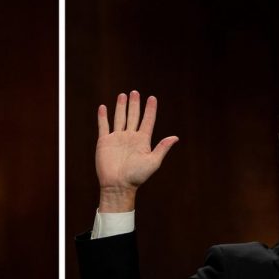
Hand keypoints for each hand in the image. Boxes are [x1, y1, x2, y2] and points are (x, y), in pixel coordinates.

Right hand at [95, 91, 177, 211]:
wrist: (117, 185)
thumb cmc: (136, 176)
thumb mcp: (153, 162)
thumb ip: (162, 148)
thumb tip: (175, 137)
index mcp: (142, 140)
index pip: (147, 121)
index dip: (150, 110)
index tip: (152, 98)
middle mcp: (130, 137)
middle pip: (133, 116)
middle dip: (134, 104)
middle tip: (135, 92)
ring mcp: (117, 138)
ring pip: (119, 118)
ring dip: (121, 107)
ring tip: (123, 95)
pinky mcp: (104, 142)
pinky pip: (103, 126)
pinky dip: (103, 117)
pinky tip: (103, 108)